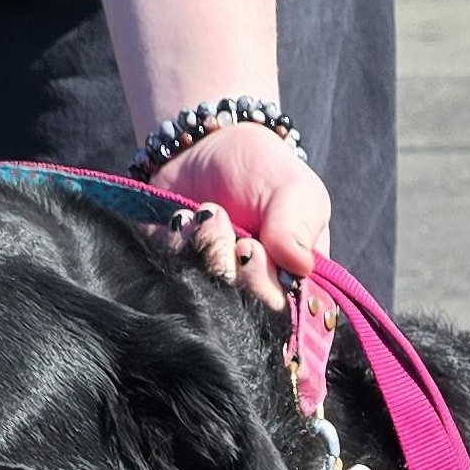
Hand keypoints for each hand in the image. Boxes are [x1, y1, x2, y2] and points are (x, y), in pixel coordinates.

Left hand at [153, 122, 328, 309]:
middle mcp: (257, 302)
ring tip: (208, 213)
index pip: (286, 321)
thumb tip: (299, 264)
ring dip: (204, 250)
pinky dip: (175, 247)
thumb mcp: (294, 190)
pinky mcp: (179, 283)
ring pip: (205, 301)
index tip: (252, 250)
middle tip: (230, 228)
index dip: (265, 292)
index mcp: (297, 289)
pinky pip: (170, 283)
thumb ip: (298, 226)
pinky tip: (182, 219)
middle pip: (243, 319)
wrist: (205, 148)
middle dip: (231, 268)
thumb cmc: (262, 172)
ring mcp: (215, 296)